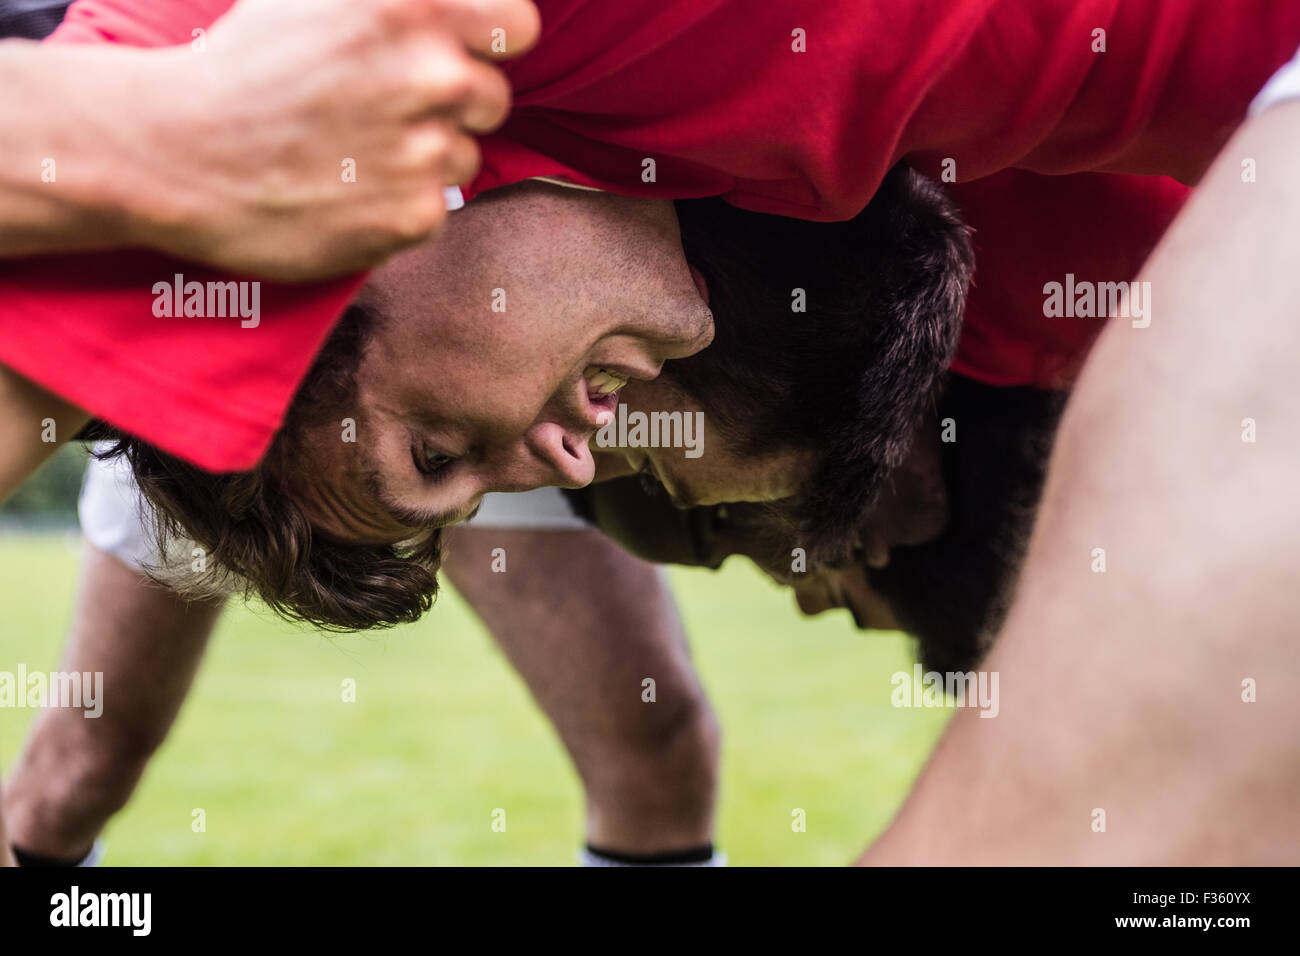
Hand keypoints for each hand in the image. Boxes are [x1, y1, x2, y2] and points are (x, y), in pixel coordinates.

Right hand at [120, 0, 539, 278]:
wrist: (175, 152)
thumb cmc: (243, 66)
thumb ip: (396, 3)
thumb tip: (453, 12)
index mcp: (408, 5)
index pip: (517, 26)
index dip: (490, 43)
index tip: (461, 56)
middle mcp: (430, 75)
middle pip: (492, 98)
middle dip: (450, 105)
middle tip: (380, 110)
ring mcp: (425, 149)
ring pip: (463, 156)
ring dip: (421, 158)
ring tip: (349, 152)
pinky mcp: (413, 216)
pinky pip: (435, 209)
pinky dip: (398, 205)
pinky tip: (344, 191)